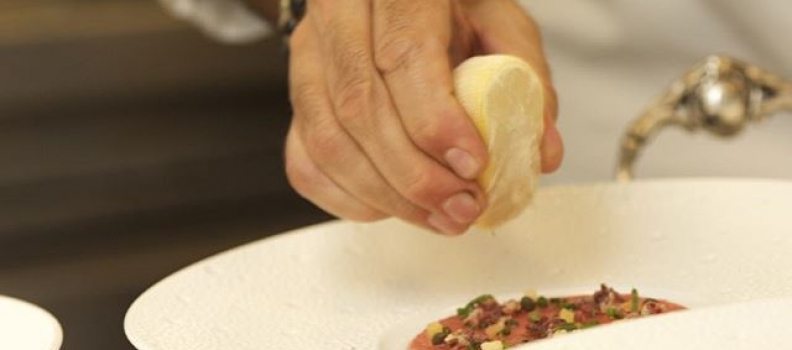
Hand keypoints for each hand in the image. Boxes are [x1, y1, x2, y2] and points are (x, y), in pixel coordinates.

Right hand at [283, 0, 562, 234]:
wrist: (396, 5)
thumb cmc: (453, 12)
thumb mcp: (501, 28)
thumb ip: (526, 84)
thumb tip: (540, 153)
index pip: (403, 55)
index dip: (435, 121)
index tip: (474, 165)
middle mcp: (339, 16)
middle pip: (359, 107)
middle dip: (415, 176)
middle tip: (463, 207)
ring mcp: (308, 59)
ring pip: (328, 142)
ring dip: (388, 197)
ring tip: (441, 216)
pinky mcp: (296, 100)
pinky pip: (306, 163)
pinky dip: (352, 199)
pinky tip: (395, 207)